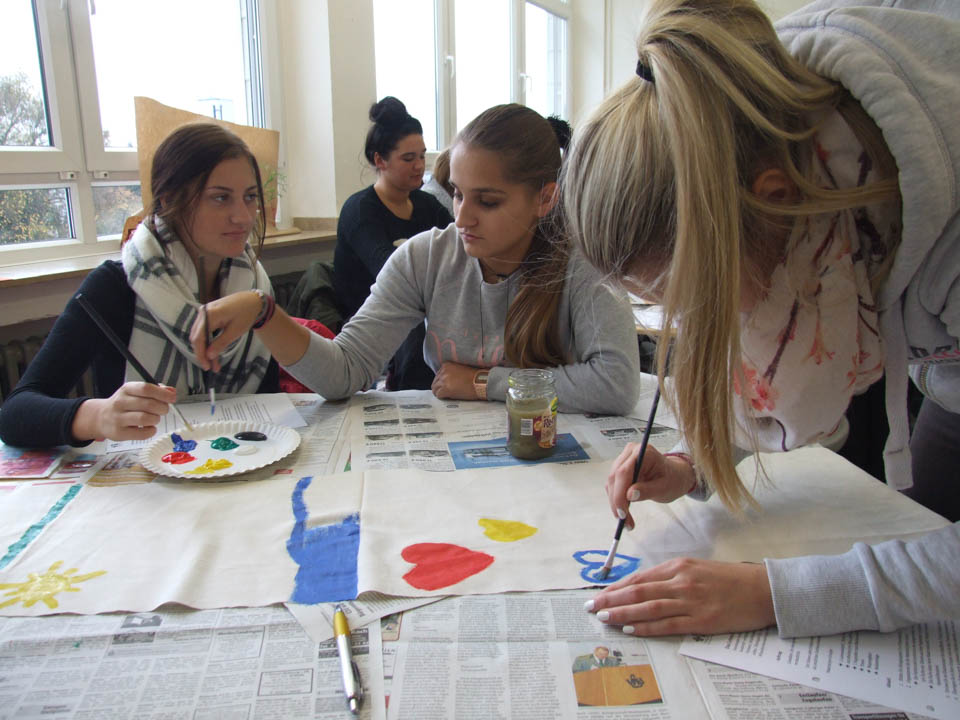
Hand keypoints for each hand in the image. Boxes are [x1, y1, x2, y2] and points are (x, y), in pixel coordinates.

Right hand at [72, 382, 175, 441]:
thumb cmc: (124, 404)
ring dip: (156, 419)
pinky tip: (149, 428)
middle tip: (163, 410)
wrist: (101, 418)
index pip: (146, 389)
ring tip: (154, 418)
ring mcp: (118, 418)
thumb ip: (155, 391)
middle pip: (149, 404)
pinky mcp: (119, 433)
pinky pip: (142, 433)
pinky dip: (151, 431)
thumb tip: (171, 391)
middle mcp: (120, 403)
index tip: (172, 398)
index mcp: (126, 389)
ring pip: (146, 418)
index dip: (162, 393)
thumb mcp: (136, 392)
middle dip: (162, 408)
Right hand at [189, 292, 260, 371]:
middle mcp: (204, 312)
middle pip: (196, 337)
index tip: (206, 366)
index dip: (200, 353)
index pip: (199, 337)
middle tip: (210, 367)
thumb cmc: (246, 314)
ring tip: (213, 363)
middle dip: (202, 353)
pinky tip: (213, 352)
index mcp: (211, 314)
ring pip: (199, 335)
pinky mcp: (207, 315)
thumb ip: (221, 343)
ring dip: (204, 349)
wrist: (251, 301)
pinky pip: (203, 330)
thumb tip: (209, 356)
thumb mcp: (236, 331)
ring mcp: (204, 312)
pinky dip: (207, 342)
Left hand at [432, 362, 480, 399]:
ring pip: (435, 389)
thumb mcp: (460, 369)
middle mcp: (443, 371)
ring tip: (449, 395)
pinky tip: (450, 397)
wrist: (481, 382)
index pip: (438, 375)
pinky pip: (438, 395)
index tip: (448, 385)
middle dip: (440, 387)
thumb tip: (444, 381)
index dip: (442, 382)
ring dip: (441, 392)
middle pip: (435, 382)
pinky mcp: (446, 389)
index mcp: (446, 365)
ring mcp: (444, 380)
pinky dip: (443, 397)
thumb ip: (450, 372)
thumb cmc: (474, 377)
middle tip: (448, 392)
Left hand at [585, 558, 775, 635]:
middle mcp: (681, 581)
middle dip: (611, 599)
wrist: (763, 589)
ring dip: (622, 613)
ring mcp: (691, 601)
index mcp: (679, 566)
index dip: (617, 587)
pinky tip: (631, 628)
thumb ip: (672, 577)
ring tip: (603, 618)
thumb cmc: (730, 579)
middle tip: (591, 606)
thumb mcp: (697, 569)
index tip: (599, 594)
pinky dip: (646, 627)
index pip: (640, 578)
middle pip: (638, 591)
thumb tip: (644, 587)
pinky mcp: (701, 620)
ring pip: (648, 607)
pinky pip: (668, 624)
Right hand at [607, 444, 694, 529]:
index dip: (619, 493)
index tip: (622, 513)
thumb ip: (647, 490)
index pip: (624, 472)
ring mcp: (624, 459)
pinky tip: (624, 510)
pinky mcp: (620, 468)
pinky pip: (614, 485)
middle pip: (614, 478)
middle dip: (617, 501)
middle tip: (623, 521)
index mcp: (643, 452)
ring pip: (612, 483)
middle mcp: (630, 452)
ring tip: (625, 520)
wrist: (675, 475)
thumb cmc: (672, 479)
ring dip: (615, 502)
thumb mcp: (665, 488)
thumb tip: (629, 495)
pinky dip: (617, 499)